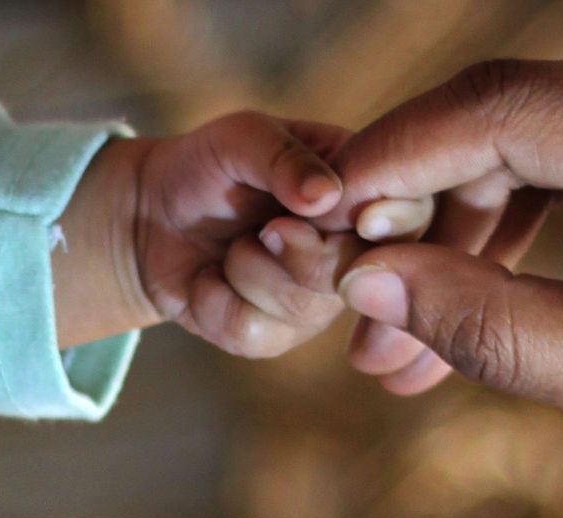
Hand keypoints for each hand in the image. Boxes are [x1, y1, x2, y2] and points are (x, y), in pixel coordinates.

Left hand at [55, 111, 357, 356]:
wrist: (152, 216)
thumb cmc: (210, 165)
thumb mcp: (241, 138)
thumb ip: (284, 157)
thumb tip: (326, 194)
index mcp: (365, 190)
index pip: (410, 216)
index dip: (385, 224)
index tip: (339, 216)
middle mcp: (357, 250)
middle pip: (360, 274)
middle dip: (298, 253)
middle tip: (264, 228)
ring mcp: (322, 297)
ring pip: (305, 309)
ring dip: (247, 271)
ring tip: (232, 246)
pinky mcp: (280, 334)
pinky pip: (258, 334)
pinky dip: (216, 302)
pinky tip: (211, 279)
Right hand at [325, 41, 562, 517]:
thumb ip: (495, 326)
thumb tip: (372, 279)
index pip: (512, 110)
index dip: (398, 155)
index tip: (324, 207)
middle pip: (525, 107)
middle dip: (427, 193)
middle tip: (362, 280)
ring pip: (556, 124)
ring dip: (476, 204)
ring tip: (416, 302)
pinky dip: (537, 199)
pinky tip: (488, 265)